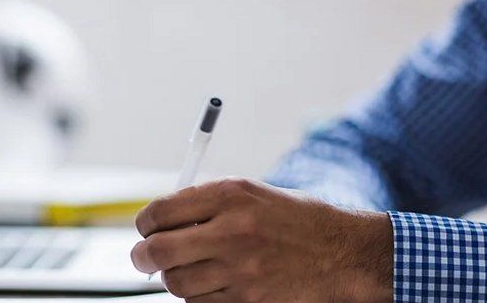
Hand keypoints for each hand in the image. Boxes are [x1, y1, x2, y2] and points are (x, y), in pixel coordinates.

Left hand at [130, 178, 392, 302]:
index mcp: (230, 195)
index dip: (145, 223)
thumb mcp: (253, 194)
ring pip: (176, 284)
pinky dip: (198, 298)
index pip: (160, 212)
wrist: (343, 255)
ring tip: (189, 269)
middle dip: (142, 256)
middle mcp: (232, 231)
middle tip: (143, 258)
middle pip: (158, 252)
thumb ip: (206, 202)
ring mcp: (240, 271)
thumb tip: (160, 219)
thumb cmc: (296, 221)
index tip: (146, 229)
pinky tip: (213, 285)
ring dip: (174, 279)